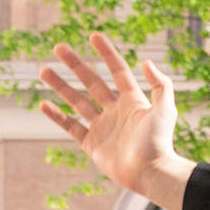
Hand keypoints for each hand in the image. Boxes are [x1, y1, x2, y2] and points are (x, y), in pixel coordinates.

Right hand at [38, 35, 193, 209]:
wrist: (151, 173)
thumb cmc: (160, 142)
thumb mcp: (165, 110)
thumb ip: (160, 86)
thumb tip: (147, 62)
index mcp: (133, 102)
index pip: (118, 72)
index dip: (107, 53)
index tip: (94, 36)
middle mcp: (116, 112)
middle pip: (92, 83)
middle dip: (76, 65)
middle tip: (59, 47)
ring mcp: (103, 127)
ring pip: (78, 102)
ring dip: (61, 86)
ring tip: (44, 70)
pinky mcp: (93, 145)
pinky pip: (72, 127)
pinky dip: (58, 116)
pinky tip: (44, 103)